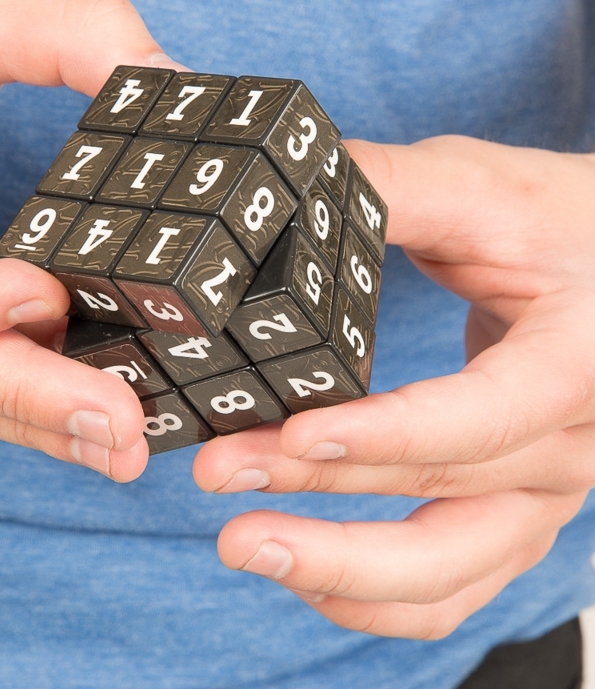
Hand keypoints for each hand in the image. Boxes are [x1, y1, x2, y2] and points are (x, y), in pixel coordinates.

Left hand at [193, 135, 594, 636]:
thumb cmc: (558, 223)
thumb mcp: (482, 187)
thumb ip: (390, 188)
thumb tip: (285, 182)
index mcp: (579, 361)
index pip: (484, 417)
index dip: (386, 433)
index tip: (293, 433)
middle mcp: (572, 444)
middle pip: (445, 494)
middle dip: (322, 492)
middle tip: (221, 475)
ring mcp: (545, 492)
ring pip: (448, 570)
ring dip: (339, 570)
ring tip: (243, 544)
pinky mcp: (516, 512)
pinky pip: (451, 587)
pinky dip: (375, 596)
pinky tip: (303, 573)